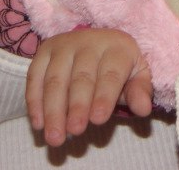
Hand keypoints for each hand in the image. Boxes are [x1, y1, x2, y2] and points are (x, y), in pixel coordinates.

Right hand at [25, 28, 152, 146]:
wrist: (99, 42)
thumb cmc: (120, 67)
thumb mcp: (137, 76)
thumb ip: (139, 92)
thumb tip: (144, 109)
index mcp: (117, 47)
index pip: (111, 74)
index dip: (104, 97)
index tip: (98, 120)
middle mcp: (89, 41)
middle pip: (81, 77)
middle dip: (77, 106)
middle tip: (75, 130)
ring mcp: (64, 45)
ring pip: (55, 79)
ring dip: (53, 109)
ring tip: (55, 136)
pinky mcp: (45, 50)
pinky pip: (35, 76)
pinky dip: (35, 101)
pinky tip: (38, 123)